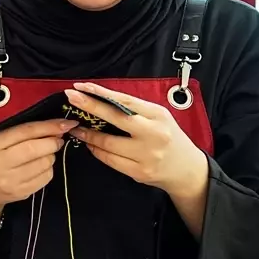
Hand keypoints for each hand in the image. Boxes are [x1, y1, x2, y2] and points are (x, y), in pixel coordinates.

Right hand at [0, 119, 76, 221]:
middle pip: (35, 149)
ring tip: (46, 153)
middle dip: (52, 142)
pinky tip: (41, 166)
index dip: (48, 126)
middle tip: (58, 139)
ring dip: (51, 155)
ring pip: (43, 164)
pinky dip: (48, 169)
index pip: (24, 131)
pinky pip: (45, 178)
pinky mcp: (20, 193)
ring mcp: (10, 181)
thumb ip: (17, 133)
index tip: (64, 123)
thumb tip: (51, 128)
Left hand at [66, 82, 208, 195]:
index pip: (125, 100)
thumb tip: (101, 99)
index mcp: (158, 115)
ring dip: (88, 134)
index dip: (101, 93)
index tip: (82, 87)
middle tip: (71, 98)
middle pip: (116, 117)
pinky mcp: (139, 172)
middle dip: (90, 106)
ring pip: (108, 143)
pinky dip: (96, 151)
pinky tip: (90, 144)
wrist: (187, 169)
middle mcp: (154, 134)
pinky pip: (110, 160)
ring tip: (76, 127)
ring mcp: (146, 155)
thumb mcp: (158, 118)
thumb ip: (134, 110)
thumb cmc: (168, 138)